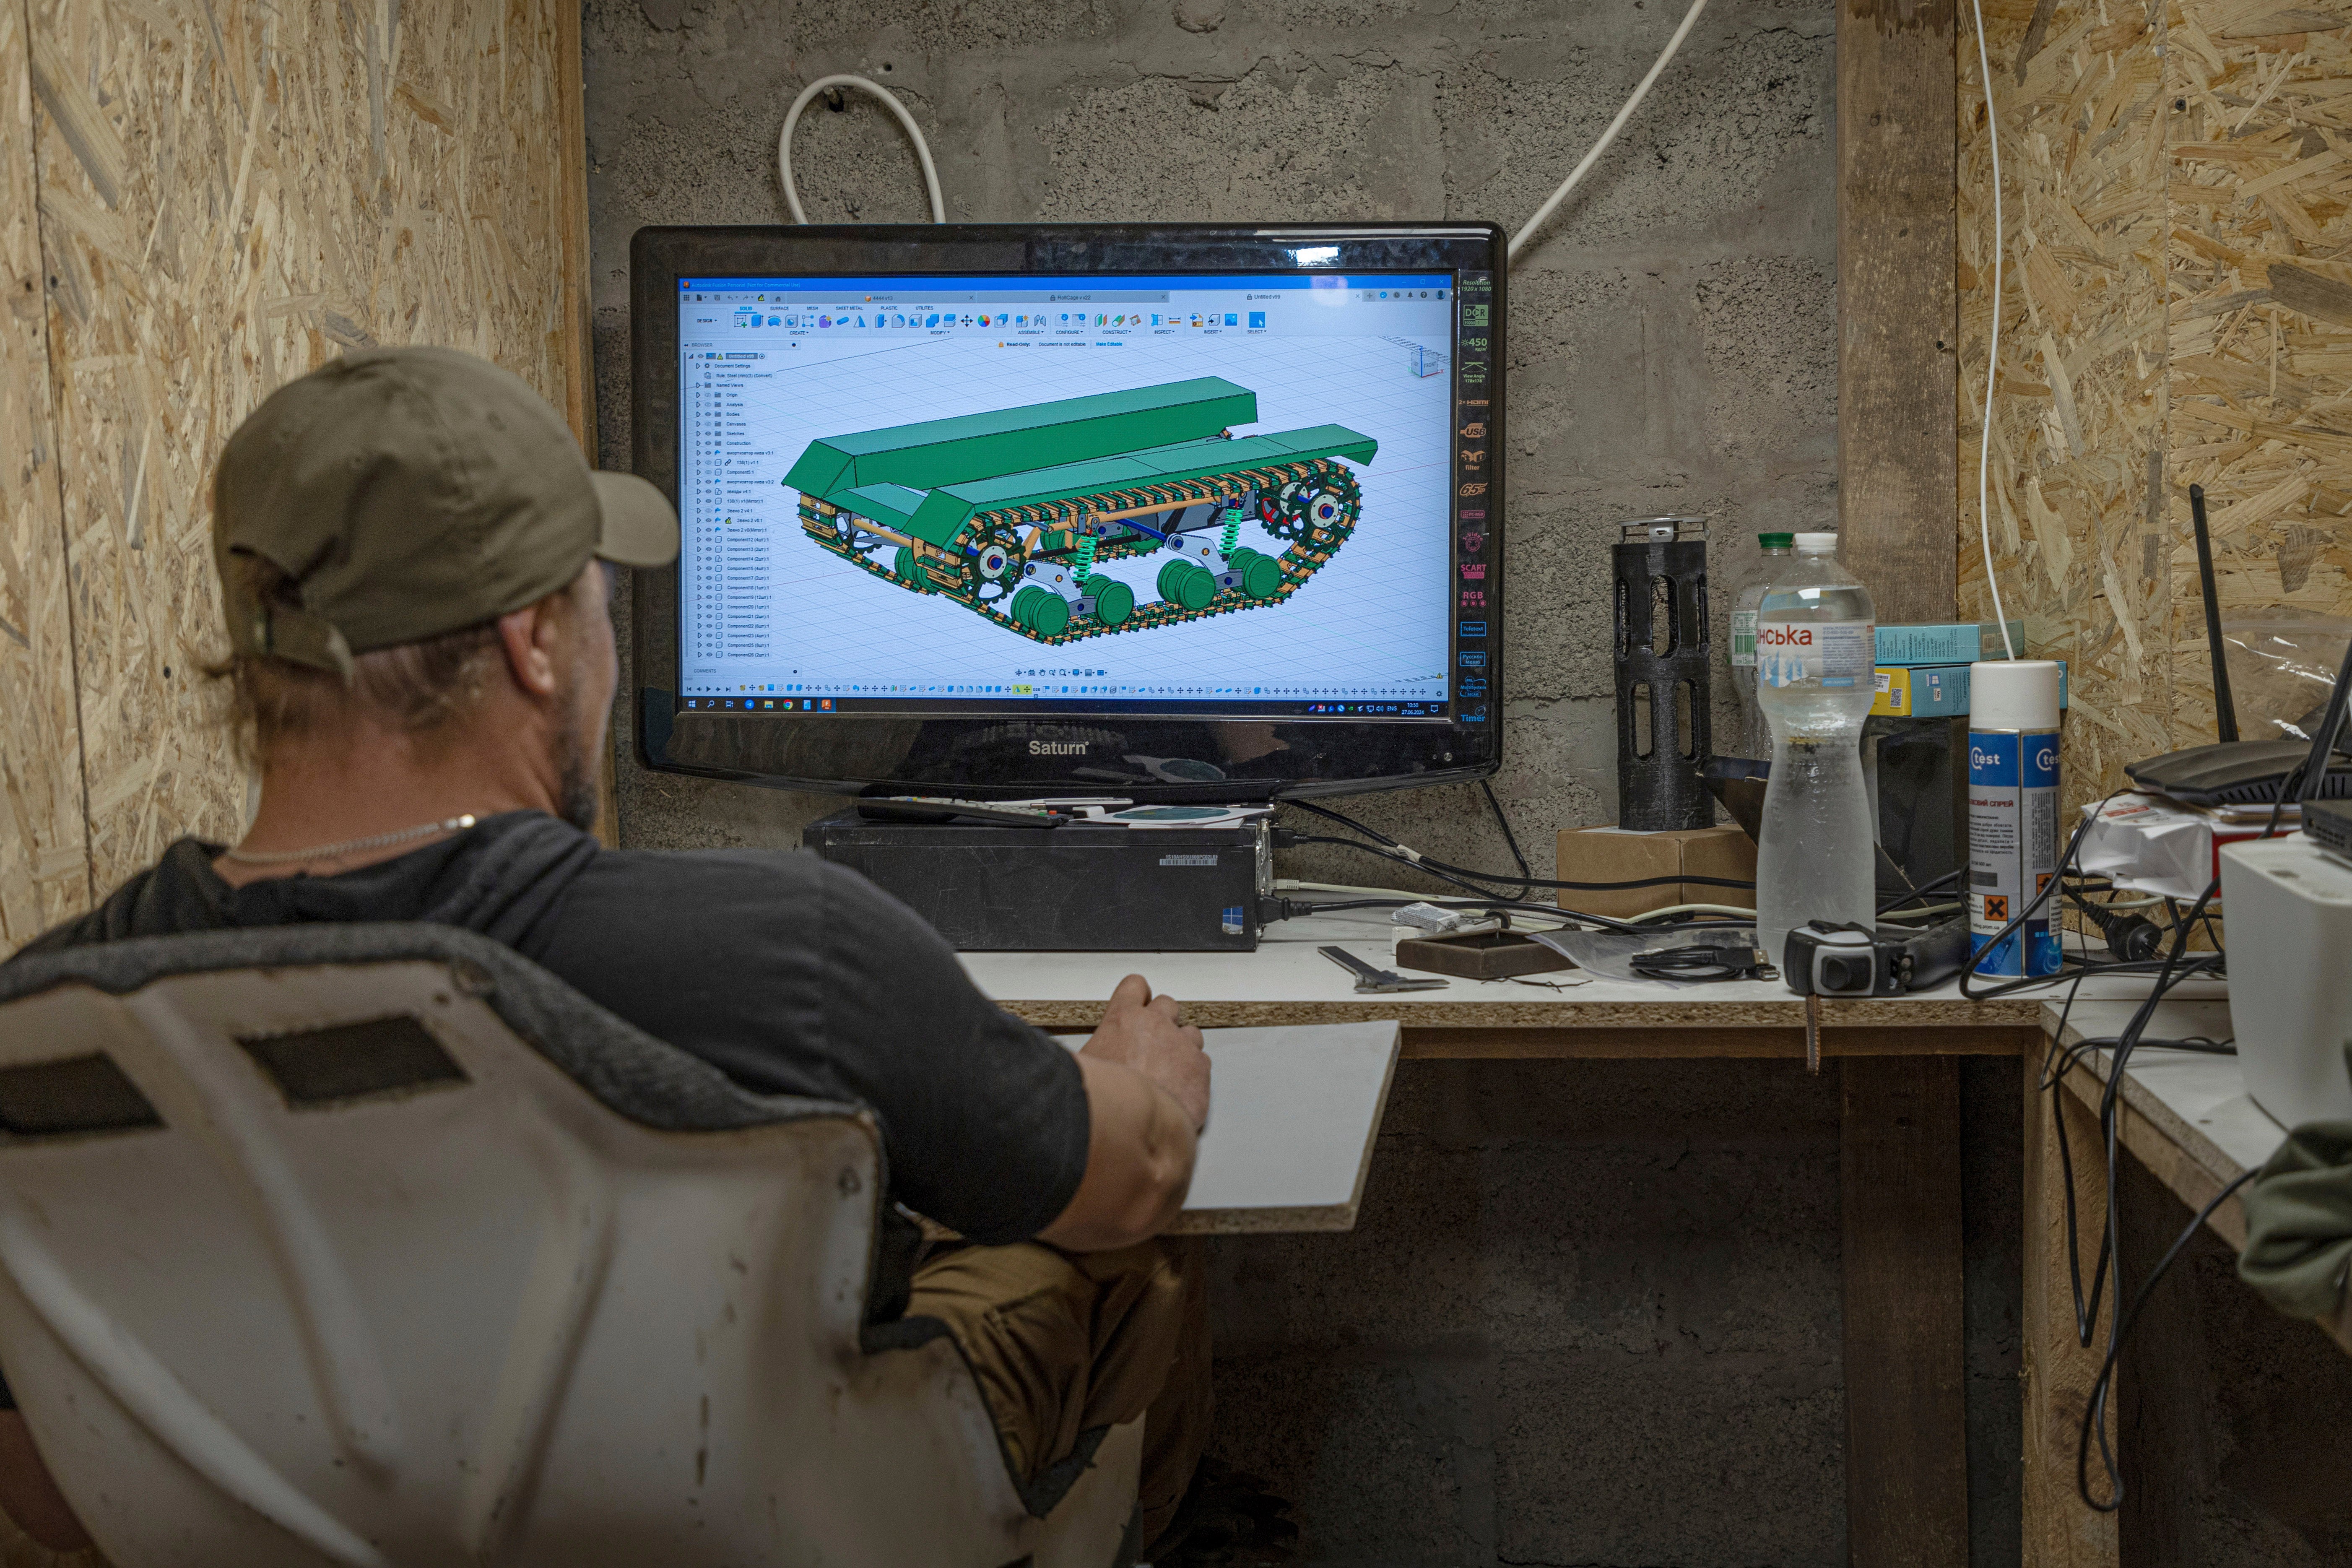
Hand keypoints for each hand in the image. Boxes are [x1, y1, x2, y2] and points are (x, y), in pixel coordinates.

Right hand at [1081, 973, 1209, 1129]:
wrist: (1136, 1126)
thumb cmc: (1107, 1100)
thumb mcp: (1084, 1068)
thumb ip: (1091, 1054)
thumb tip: (1083, 1061)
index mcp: (1123, 1019)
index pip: (1134, 987)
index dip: (1137, 995)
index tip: (1138, 1001)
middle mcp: (1156, 1025)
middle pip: (1167, 1005)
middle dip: (1162, 1020)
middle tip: (1151, 1043)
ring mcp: (1182, 1044)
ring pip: (1190, 1032)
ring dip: (1181, 1046)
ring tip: (1167, 1071)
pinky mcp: (1200, 1068)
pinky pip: (1201, 1061)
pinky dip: (1192, 1072)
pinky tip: (1179, 1089)